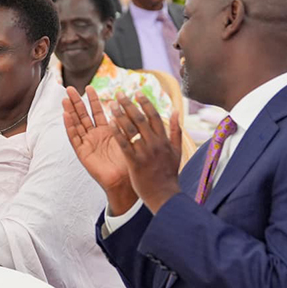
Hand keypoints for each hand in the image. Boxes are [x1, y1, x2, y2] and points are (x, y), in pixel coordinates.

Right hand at [62, 86, 136, 214]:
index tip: (89, 87)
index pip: (97, 112)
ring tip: (64, 99)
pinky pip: (74, 138)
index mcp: (106, 131)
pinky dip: (69, 127)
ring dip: (70, 111)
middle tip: (69, 88)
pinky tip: (65, 116)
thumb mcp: (129, 138)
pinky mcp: (82, 153)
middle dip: (77, 102)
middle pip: (83, 115)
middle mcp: (95, 136)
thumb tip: (129, 106)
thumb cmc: (130, 162)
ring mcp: (87, 144)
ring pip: (76, 124)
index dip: (93, 100)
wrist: (125, 181)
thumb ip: (126, 123)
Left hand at [110, 93, 182, 213]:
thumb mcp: (177, 150)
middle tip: (119, 93)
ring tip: (111, 104)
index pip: (154, 116)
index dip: (145, 102)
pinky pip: (124, 144)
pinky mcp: (134, 162)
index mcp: (164, 139)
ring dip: (120, 115)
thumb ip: (176, 130)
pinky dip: (117, 132)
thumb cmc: (169, 173)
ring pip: (131, 129)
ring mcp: (144, 152)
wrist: (164, 195)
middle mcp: (155, 143)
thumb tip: (176, 111)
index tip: (136, 92)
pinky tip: (109, 123)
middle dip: (129, 104)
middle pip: (140, 119)